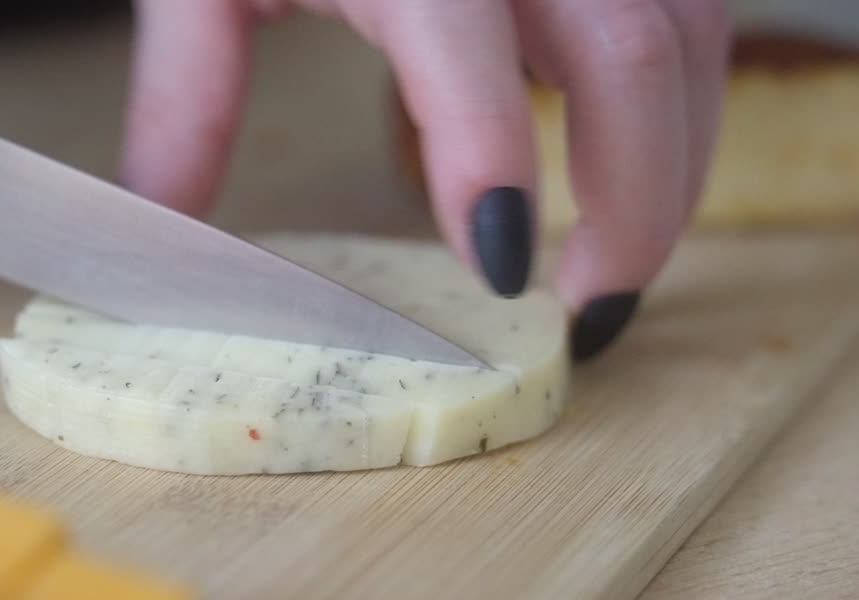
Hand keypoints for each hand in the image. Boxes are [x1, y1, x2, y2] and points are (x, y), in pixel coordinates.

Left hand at [119, 0, 732, 360]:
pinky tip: (633, 172)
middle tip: (589, 312)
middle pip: (635, 54)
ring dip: (673, 170)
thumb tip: (159, 222)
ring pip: (692, 44)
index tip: (495, 274)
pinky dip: (678, 113)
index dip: (491, 160)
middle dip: (636, 204)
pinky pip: (699, 22)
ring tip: (613, 260)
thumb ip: (186, 94)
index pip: (465, 40)